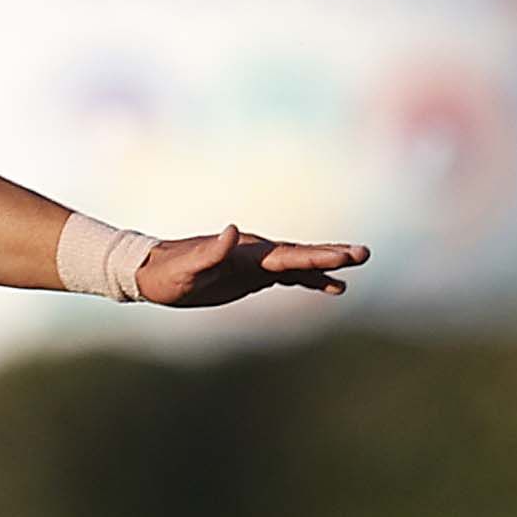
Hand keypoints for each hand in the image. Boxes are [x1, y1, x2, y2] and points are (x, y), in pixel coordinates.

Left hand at [137, 225, 368, 306]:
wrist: (153, 273)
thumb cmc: (168, 273)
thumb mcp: (185, 267)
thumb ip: (210, 251)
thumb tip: (231, 229)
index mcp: (245, 252)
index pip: (286, 255)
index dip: (315, 257)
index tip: (342, 256)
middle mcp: (255, 253)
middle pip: (300, 255)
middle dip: (331, 255)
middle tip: (363, 254)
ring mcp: (256, 264)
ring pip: (298, 265)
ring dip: (326, 266)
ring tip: (356, 266)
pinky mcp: (252, 276)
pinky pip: (288, 277)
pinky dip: (311, 280)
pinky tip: (333, 287)